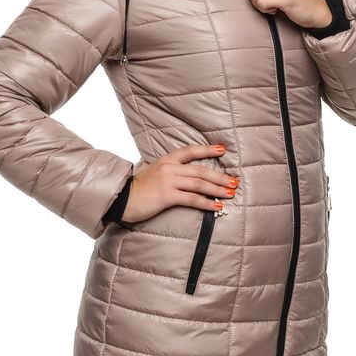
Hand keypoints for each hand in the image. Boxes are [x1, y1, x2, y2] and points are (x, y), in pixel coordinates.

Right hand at [120, 144, 238, 223]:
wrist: (121, 198)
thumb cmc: (138, 188)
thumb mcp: (153, 172)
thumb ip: (169, 172)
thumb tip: (186, 176)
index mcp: (166, 160)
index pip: (190, 151)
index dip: (207, 149)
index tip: (223, 149)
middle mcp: (169, 168)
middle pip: (200, 170)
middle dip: (220, 176)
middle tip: (234, 181)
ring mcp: (168, 181)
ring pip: (199, 183)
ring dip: (217, 189)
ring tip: (230, 193)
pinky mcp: (167, 196)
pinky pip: (192, 199)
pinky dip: (207, 203)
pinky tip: (217, 206)